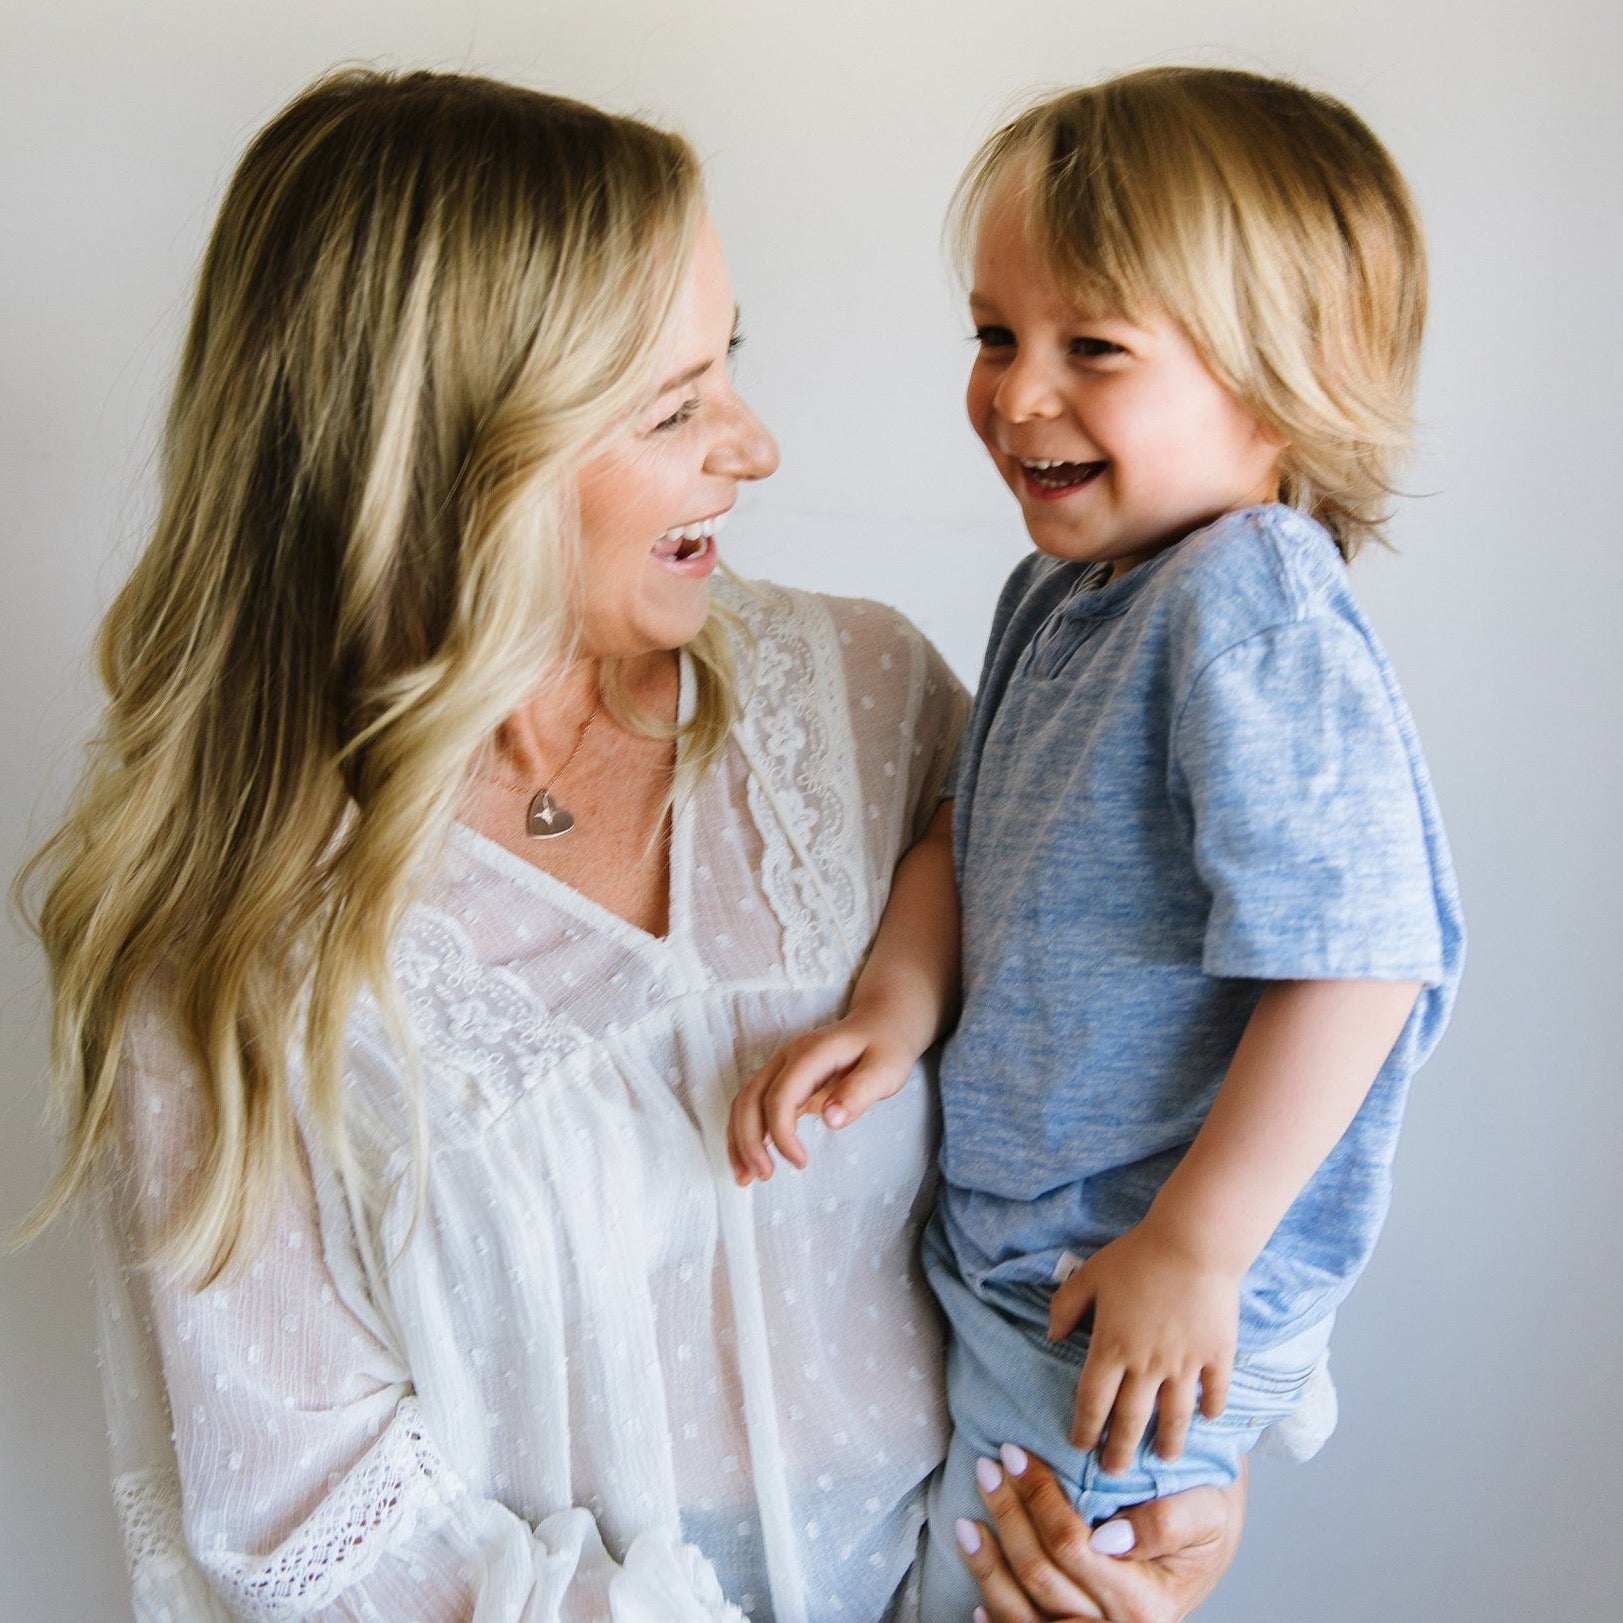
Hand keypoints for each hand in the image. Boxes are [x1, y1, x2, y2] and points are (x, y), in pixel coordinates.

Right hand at [726, 1014, 918, 1183]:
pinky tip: (749, 1160)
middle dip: (748, 1140)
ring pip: (745, 1102)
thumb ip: (859, 1093)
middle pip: (751, 1098)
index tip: (800, 1162)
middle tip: (762, 1176)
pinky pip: (753, 1105)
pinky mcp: (782, 1081)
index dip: (782, 1132)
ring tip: (745, 1177)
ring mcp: (781, 1068)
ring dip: (739, 1139)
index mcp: (811, 1054)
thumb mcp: (886, 1070)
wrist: (879, 1024)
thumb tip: (831, 1120)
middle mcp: (787, 1058)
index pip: (781, 1095)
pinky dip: (745, 1133)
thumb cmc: (884, 1048)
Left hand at [957, 1446, 1246, 1622]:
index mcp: (1147, 1602)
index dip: (1037, 1497)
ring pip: (1023, 1613)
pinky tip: (977, 1596)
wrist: (1209, 1554)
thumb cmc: (1204, 1524)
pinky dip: (998, 1619)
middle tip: (987, 1468)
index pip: (1073, 1545)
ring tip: (965, 1523)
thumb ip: (1166, 1523)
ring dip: (988, 1566)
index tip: (1013, 1453)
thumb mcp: (1206, 1513)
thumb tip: (1108, 1536)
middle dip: (1007, 1515)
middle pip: (1041, 1574)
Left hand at [1049, 1221, 1240, 1472]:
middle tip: (1115, 1473)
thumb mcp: (1090, 1274)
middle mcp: (1146, 1366)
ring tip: (1163, 1459)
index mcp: (1112, 1347)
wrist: (1193, 1244)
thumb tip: (1052, 1336)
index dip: (1085, 1428)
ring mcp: (1184, 1365)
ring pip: (1174, 1416)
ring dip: (1167, 1442)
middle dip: (1120, 1451)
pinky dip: (1211, 1409)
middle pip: (1130, 1420)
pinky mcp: (1217, 1356)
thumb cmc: (1137, 1255)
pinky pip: (1214, 1392)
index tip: (1080, 1447)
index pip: (1093, 1401)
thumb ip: (1066, 1306)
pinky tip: (1207, 1419)